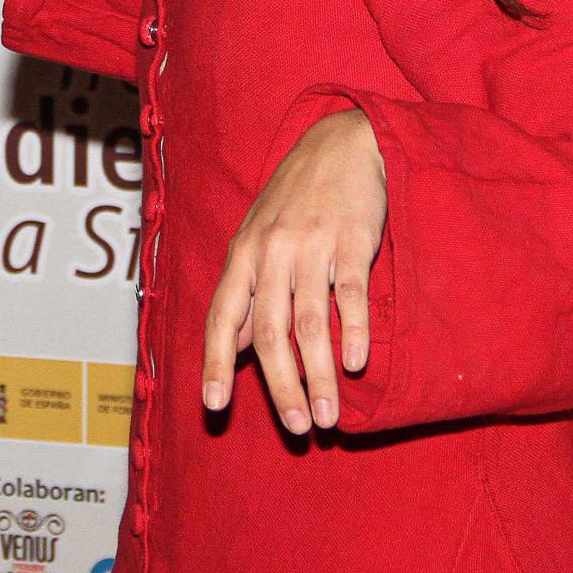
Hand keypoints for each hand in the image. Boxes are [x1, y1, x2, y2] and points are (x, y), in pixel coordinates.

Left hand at [201, 109, 386, 432]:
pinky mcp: (352, 240)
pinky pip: (350, 294)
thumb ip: (250, 292)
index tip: (213, 406)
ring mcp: (310, 246)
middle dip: (281, 387)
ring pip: (310, 324)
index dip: (215, 362)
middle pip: (270, 333)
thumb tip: (240, 346)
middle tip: (298, 429)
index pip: (221, 316)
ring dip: (320, 376)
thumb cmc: (298, 198)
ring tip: (328, 418)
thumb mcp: (261, 239)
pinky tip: (359, 364)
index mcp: (243, 254)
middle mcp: (270, 252)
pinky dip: (354, 332)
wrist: (344, 143)